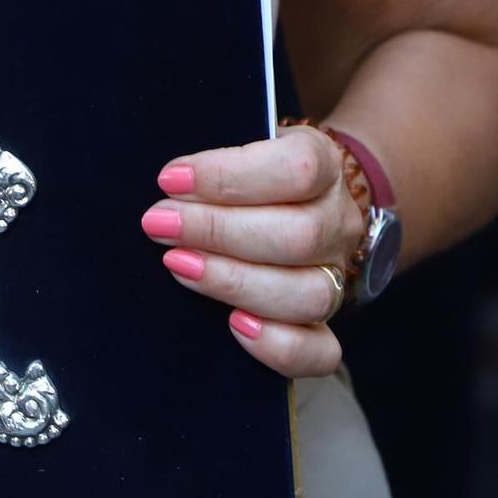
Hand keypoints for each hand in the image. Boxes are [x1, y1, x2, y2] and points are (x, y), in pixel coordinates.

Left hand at [144, 126, 364, 377]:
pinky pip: (321, 351)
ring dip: (234, 283)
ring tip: (179, 265)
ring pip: (309, 295)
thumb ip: (211, 162)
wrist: (287, 200)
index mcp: (324, 165)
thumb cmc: (245, 173)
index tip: (171, 180)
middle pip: (299, 235)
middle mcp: (337, 222)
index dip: (229, 176)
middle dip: (217, 231)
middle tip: (161, 224)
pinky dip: (278, 345)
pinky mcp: (323, 323)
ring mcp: (335, 276)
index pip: (297, 169)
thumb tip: (168, 183)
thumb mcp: (236, 145)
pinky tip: (234, 325)